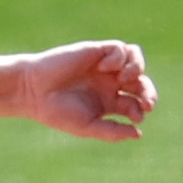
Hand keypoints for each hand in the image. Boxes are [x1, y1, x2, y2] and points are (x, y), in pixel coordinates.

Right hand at [19, 41, 156, 140]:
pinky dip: (119, 57)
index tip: (137, 116)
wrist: (34, 92)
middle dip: (148, 91)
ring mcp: (104, 67)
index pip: (137, 103)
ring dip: (138, 69)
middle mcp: (110, 83)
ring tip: (126, 79)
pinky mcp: (95, 51)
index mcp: (110, 102)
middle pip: (141, 83)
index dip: (143, 109)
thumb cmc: (58, 113)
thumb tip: (139, 134)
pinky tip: (106, 68)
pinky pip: (119, 48)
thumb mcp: (88, 127)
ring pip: (135, 60)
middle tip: (146, 101)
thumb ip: (113, 131)